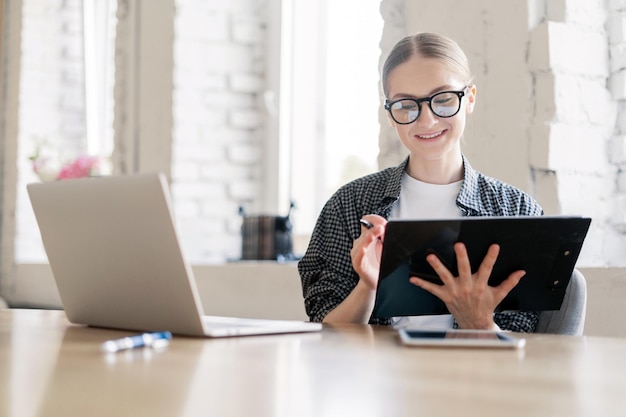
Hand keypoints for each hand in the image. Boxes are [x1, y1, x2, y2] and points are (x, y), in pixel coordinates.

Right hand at [350, 214, 386, 289]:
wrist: (375, 281)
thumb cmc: (379, 264)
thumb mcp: (384, 247)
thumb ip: (384, 236)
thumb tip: (386, 225)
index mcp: (366, 237)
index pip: (366, 222)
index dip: (373, 220)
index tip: (382, 222)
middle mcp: (360, 244)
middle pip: (364, 231)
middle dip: (374, 228)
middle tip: (383, 227)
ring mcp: (357, 254)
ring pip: (361, 243)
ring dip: (368, 238)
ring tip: (374, 234)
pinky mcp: (358, 264)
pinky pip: (358, 257)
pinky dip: (360, 253)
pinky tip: (364, 249)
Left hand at [409, 243, 525, 329]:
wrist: (475, 324)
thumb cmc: (486, 306)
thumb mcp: (499, 294)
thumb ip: (509, 282)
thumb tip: (522, 272)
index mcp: (481, 285)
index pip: (487, 268)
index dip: (491, 257)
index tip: (494, 246)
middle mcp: (467, 287)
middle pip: (464, 269)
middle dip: (462, 257)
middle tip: (459, 245)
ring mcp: (455, 291)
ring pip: (445, 276)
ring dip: (437, 267)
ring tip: (430, 256)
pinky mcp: (445, 296)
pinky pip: (432, 289)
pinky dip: (422, 284)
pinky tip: (412, 278)